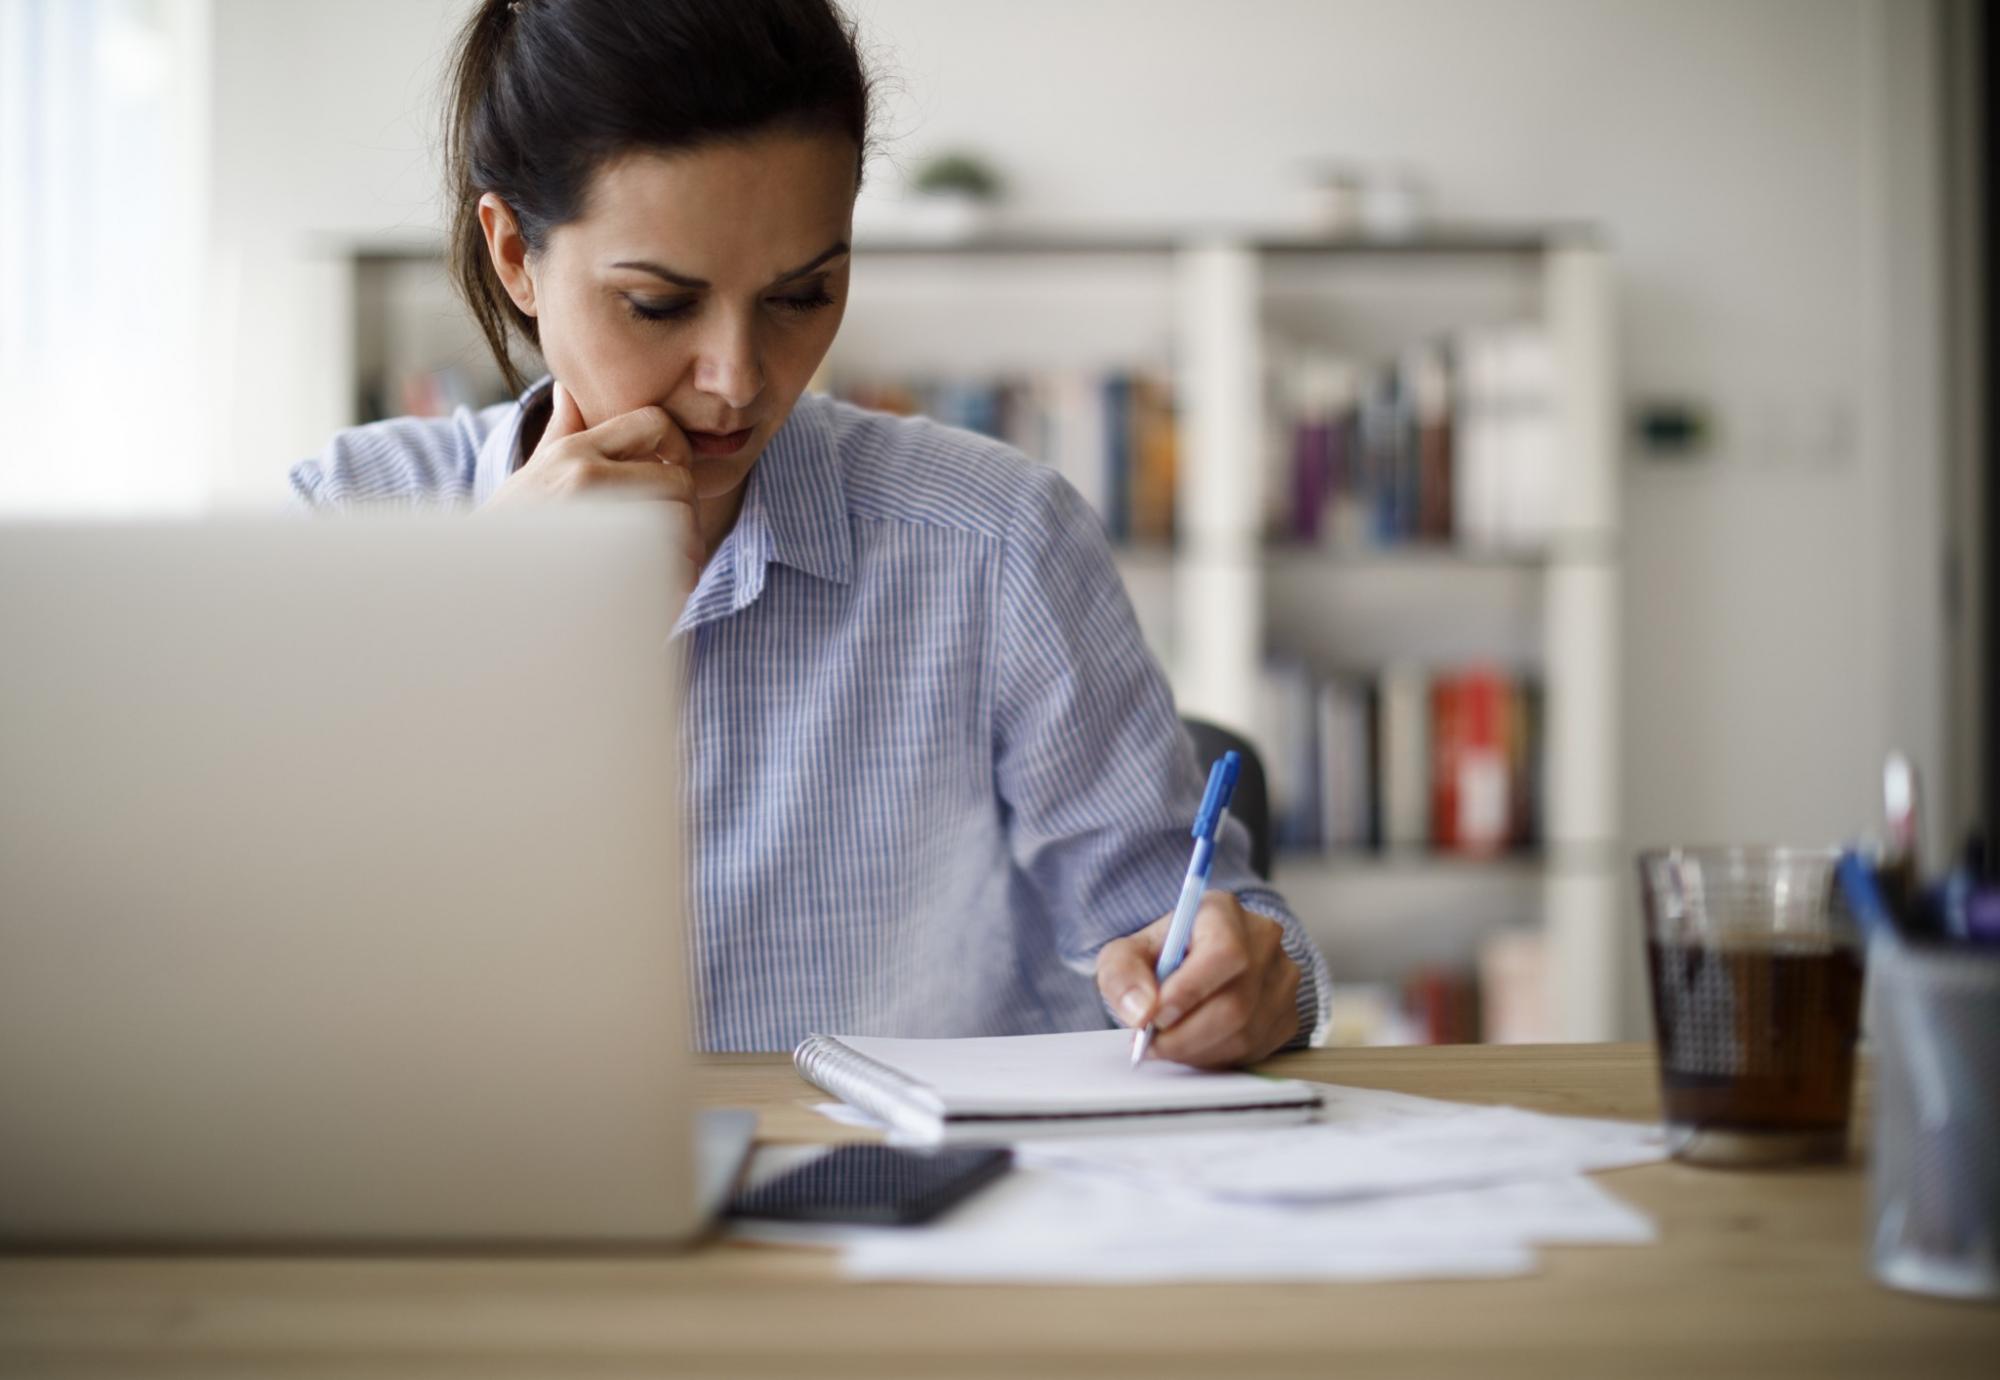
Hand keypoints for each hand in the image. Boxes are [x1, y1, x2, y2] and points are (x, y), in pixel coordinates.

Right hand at [482, 379, 701, 586]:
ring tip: (671, 571)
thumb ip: (560, 432)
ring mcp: (595, 520)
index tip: (669, 482)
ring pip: (681, 523)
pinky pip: (669, 565)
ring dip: (688, 551)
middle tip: (680, 539)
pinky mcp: (605, 566)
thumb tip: (568, 389)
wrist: (475, 588)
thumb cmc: (507, 532)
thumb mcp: (530, 474)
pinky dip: (676, 582)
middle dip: (688, 512)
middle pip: (681, 481)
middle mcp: (584, 476)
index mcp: (573, 452)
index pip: (656, 423)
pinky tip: (660, 593)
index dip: (678, 450)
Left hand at [1094, 891, 1301, 1067]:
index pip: (1224, 952)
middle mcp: (1263, 940)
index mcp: (1223, 911)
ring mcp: (1283, 979)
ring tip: (1166, 1045)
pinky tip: (1193, 1046)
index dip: (1189, 991)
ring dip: (1196, 1050)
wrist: (1192, 964)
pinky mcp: (1288, 1015)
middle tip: (1151, 1044)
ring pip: (1245, 1033)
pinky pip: (1255, 1049)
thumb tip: (1141, 1011)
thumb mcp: (1125, 954)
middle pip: (1236, 1002)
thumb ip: (1122, 975)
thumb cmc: (1161, 956)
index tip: (1154, 1017)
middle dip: (1185, 1035)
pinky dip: (1216, 1057)